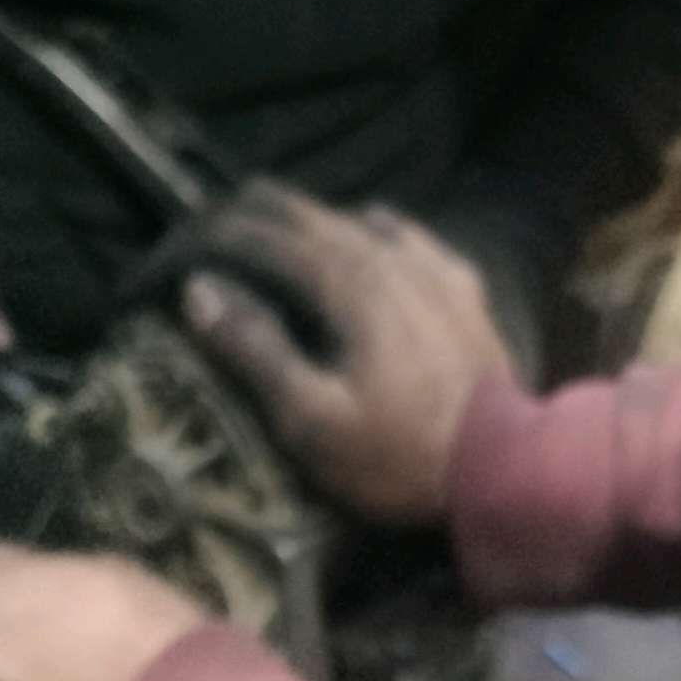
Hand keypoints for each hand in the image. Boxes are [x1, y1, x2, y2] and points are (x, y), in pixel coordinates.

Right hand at [181, 187, 515, 523]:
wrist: (503, 467)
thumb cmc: (397, 454)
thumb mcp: (311, 419)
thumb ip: (256, 349)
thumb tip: (199, 289)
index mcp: (346, 279)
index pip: (265, 236)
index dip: (215, 236)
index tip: (177, 247)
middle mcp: (387, 253)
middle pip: (307, 213)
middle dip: (253, 214)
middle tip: (211, 222)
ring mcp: (430, 263)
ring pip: (353, 217)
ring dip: (305, 219)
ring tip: (273, 227)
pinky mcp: (460, 284)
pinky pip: (405, 233)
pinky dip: (367, 227)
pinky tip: (366, 230)